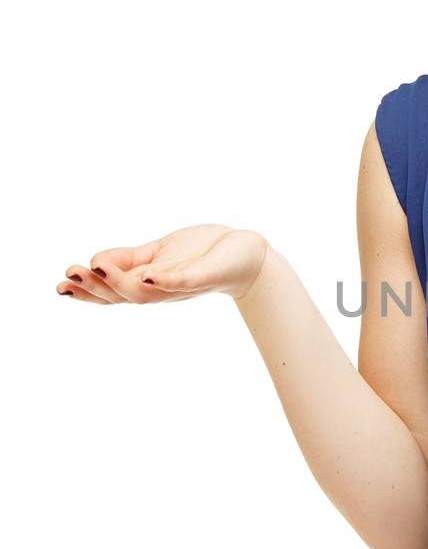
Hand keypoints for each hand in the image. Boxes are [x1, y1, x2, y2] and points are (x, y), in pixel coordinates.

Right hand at [56, 225, 268, 305]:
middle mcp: (160, 290)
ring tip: (97, 268)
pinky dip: (165, 281)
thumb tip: (93, 261)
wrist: (246, 255)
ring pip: (146, 293)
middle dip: (94, 287)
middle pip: (121, 296)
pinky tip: (148, 275)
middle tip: (70, 275)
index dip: (85, 292)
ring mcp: (181, 285)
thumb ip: (127, 258)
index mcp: (146, 283)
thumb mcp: (157, 252)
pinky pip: (183, 281)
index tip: (60, 285)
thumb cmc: (201, 254)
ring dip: (120, 283)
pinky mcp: (204, 275)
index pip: (110, 292)